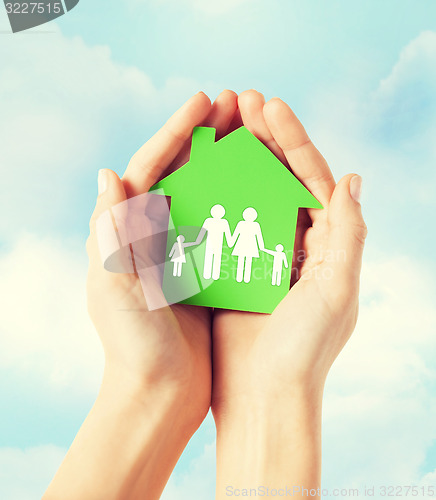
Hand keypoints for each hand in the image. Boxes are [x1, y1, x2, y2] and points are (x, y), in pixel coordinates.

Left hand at [87, 91, 238, 419]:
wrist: (159, 394)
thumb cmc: (133, 347)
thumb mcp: (115, 289)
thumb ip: (111, 234)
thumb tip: (107, 173)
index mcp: (125, 233)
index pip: (149, 167)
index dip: (176, 131)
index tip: (205, 101)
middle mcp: (151, 235)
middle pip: (180, 172)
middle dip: (206, 136)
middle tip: (236, 104)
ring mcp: (180, 250)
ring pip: (206, 193)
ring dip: (228, 162)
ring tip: (254, 134)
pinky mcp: (204, 270)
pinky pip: (226, 225)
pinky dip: (242, 202)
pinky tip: (266, 185)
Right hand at [211, 90, 366, 494]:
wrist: (264, 397)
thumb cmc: (304, 351)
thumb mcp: (337, 291)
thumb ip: (348, 234)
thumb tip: (352, 178)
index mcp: (329, 244)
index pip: (313, 178)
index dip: (293, 139)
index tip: (267, 106)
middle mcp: (300, 244)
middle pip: (282, 178)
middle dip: (264, 138)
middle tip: (239, 101)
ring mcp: (265, 253)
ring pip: (252, 194)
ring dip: (237, 160)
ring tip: (218, 127)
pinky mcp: (236, 268)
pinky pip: (226, 223)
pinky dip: (215, 196)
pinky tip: (198, 173)